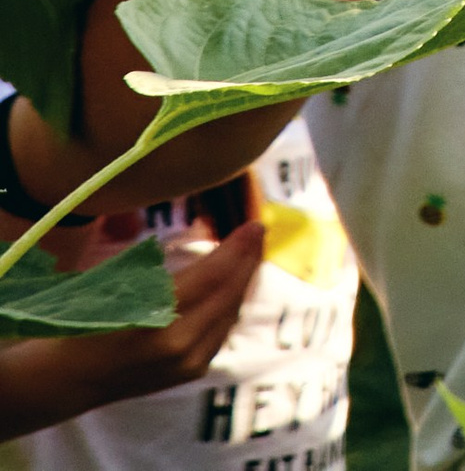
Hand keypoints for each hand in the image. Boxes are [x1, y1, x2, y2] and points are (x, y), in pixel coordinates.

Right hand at [0, 221, 262, 439]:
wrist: (68, 378)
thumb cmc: (88, 321)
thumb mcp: (123, 286)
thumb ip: (172, 272)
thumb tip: (218, 246)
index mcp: (157, 321)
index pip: (213, 277)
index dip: (238, 248)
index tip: (255, 223)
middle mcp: (180, 346)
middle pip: (229, 294)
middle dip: (248, 259)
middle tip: (259, 231)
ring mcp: (188, 364)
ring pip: (231, 312)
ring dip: (244, 280)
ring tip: (251, 251)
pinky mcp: (192, 372)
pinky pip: (223, 330)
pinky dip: (231, 303)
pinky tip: (236, 283)